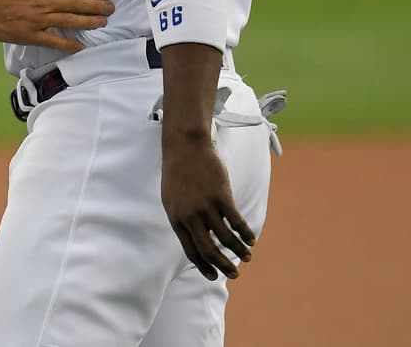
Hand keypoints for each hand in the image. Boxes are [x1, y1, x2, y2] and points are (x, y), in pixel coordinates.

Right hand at [0, 0, 112, 51]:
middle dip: (96, 6)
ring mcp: (37, 20)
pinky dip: (67, 44)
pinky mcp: (29, 34)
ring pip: (69, 21)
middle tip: (111, 9)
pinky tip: (80, 46)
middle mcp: (43, 3)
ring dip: (88, 22)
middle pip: (76, 4)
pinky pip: (53, 40)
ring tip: (103, 23)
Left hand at [161, 135, 254, 280]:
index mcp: (176, 219)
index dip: (204, 266)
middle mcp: (190, 216)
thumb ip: (182, 218)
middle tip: (234, 275)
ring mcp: (205, 206)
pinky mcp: (220, 196)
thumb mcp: (172, 199)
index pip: (191, 250)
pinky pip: (236, 222)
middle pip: (209, 249)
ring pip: (225, 237)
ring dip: (238, 250)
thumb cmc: (178, 173)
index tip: (213, 275)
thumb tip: (194, 237)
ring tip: (247, 256)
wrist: (184, 147)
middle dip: (223, 265)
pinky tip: (251, 239)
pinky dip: (245, 233)